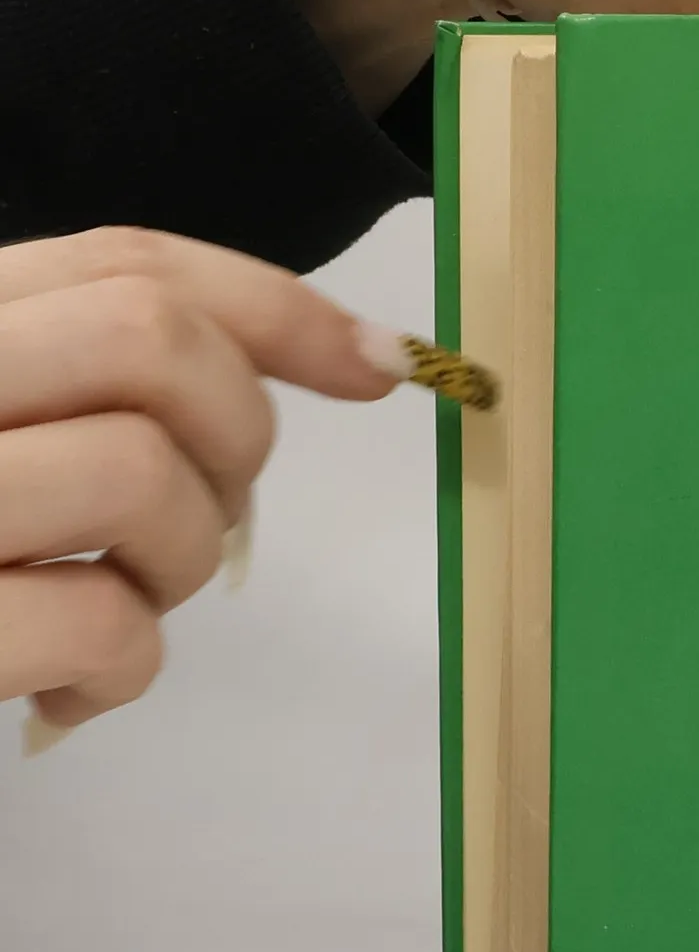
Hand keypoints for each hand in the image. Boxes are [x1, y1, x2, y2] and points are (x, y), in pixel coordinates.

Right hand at [0, 230, 407, 738]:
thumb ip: (83, 379)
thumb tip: (331, 359)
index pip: (121, 260)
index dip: (277, 305)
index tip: (378, 364)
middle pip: (152, 341)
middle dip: (236, 436)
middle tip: (200, 514)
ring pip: (145, 475)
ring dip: (180, 563)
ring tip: (112, 601)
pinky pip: (106, 622)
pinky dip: (123, 672)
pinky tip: (67, 691)